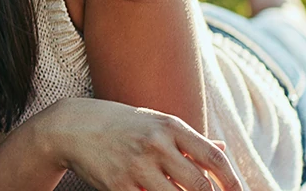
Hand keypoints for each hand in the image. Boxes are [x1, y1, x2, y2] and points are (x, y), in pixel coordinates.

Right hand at [31, 98, 240, 190]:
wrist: (73, 126)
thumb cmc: (121, 124)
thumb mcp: (156, 122)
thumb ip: (189, 139)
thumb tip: (222, 149)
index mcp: (170, 127)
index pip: (213, 158)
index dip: (233, 181)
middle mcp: (155, 145)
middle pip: (199, 185)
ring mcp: (136, 166)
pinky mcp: (118, 185)